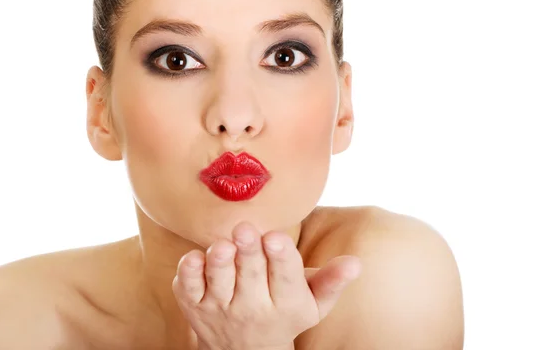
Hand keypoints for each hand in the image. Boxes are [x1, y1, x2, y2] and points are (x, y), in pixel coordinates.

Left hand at [171, 222, 361, 349]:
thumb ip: (331, 281)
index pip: (286, 279)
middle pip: (251, 274)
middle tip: (245, 228)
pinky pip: (186, 286)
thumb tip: (355, 263)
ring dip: (220, 260)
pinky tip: (197, 256)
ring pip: (218, 279)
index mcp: (286, 304)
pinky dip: (189, 270)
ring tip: (224, 244)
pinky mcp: (194, 306)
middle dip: (248, 250)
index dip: (281, 257)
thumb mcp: (313, 304)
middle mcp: (252, 309)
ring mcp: (220, 308)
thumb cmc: (283, 314)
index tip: (276, 238)